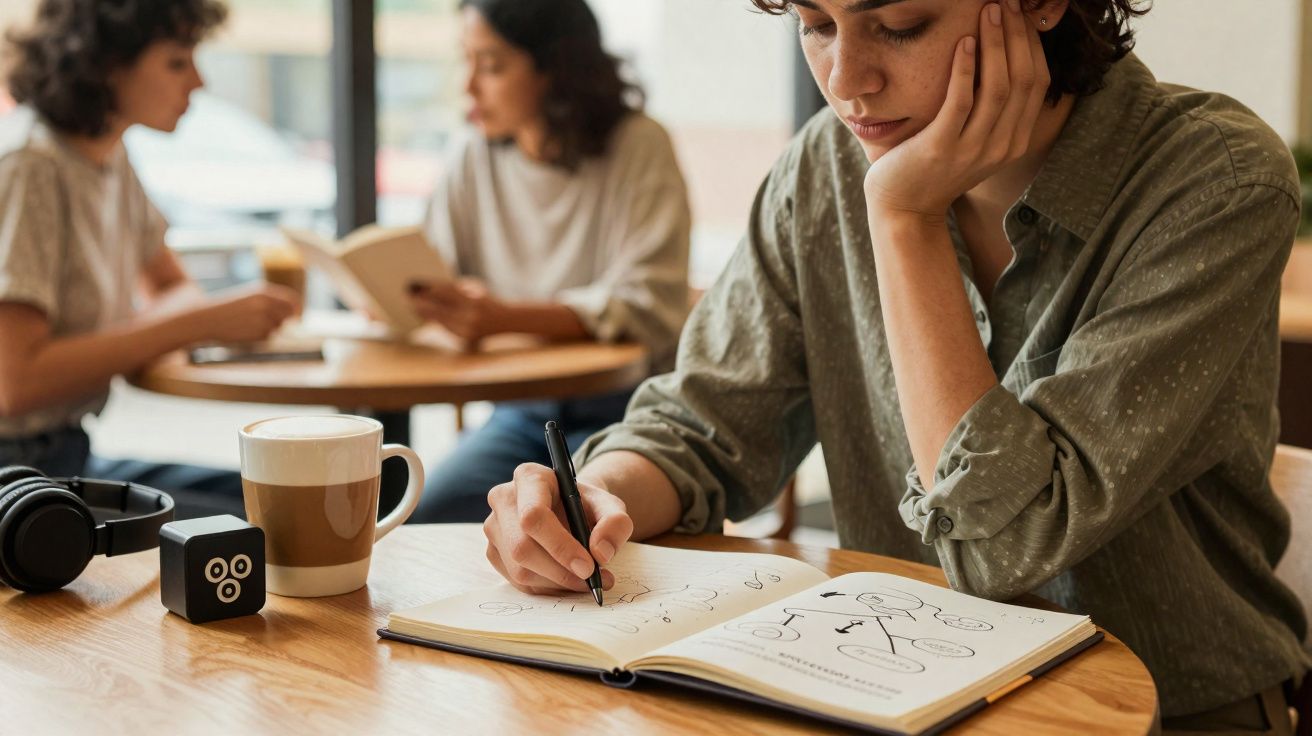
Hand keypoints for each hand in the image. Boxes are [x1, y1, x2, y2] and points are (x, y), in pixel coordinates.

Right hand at [196, 283, 297, 342]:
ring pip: (277, 328)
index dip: (298, 309)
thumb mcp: (250, 297)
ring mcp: (263, 319)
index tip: (297, 317)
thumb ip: (272, 303)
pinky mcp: (258, 333)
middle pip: (288, 316)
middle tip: (264, 322)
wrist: (206, 319)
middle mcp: (266, 304)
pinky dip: (259, 337)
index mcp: (264, 291)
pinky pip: (267, 337)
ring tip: (247, 324)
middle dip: (282, 320)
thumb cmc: (229, 308)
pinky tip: (244, 332)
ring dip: (267, 329)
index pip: (292, 300)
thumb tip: (295, 315)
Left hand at [409, 278, 508, 340]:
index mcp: (473, 301)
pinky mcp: (465, 340)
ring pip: (440, 321)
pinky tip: (428, 317)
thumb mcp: (475, 289)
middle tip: (409, 300)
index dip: (430, 292)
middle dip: (423, 305)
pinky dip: (436, 322)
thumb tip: (430, 289)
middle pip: (439, 310)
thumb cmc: (488, 301)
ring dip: (426, 315)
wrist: (507, 320)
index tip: (419, 289)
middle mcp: (470, 317)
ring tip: (415, 308)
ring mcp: (468, 330)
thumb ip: (455, 288)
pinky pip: (446, 329)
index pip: (446, 294)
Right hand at [484, 463, 633, 594]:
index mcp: (529, 477)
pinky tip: (566, 579)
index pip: (533, 515)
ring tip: (585, 580)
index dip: (560, 546)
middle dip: (560, 572)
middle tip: (591, 580)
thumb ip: (615, 523)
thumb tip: (601, 553)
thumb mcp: (611, 506)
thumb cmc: (587, 506)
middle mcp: (503, 498)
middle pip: (522, 547)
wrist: (571, 510)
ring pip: (519, 570)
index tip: (588, 566)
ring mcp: (494, 527)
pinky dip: (546, 588)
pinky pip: (517, 582)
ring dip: (556, 583)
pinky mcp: (494, 551)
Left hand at [863, 1, 1049, 222]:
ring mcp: (974, 149)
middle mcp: (1002, 146)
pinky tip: (962, 41)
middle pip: (1023, 80)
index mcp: (1015, 140)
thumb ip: (992, 108)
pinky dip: (965, 68)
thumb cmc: (934, 164)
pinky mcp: (943, 148)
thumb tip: (1002, 57)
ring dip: (995, 44)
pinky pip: (961, 101)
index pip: (1037, 83)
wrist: (904, 206)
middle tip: (1007, 3)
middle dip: (1017, 35)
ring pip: (997, 87)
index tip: (1022, 14)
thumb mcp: (974, 138)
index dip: (1032, 44)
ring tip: (988, 11)